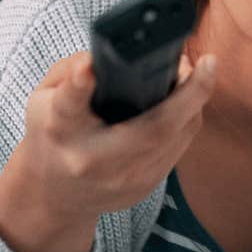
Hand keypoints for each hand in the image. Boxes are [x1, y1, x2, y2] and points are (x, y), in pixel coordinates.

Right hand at [0, 50, 216, 251]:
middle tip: (208, 63)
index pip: (69, 106)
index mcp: (60, 130)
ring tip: (200, 73)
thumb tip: (108, 56)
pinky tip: (190, 100)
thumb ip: (69, 73)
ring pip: (175, 137)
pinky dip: (187, 120)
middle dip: (187, 95)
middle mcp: (92, 158)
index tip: (89, 67)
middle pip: (149, 130)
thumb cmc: (52, 136)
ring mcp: (123, 179)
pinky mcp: (145, 188)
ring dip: (194, 102)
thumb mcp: (42, 99)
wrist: (56, 196)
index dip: (79, 84)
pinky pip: (178, 148)